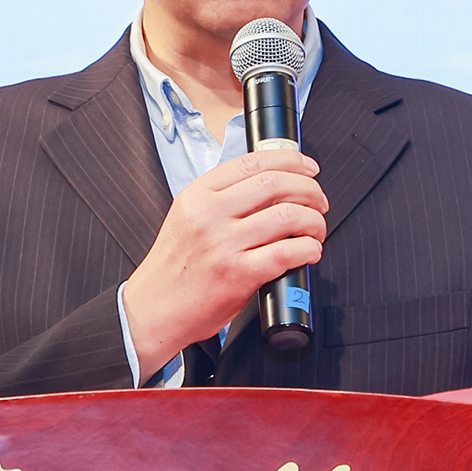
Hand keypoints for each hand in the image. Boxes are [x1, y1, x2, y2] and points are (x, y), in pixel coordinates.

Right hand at [122, 149, 327, 376]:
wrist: (153, 310)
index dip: (291, 160)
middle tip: (319, 201)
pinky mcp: (238, 274)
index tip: (308, 168)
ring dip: (314, 221)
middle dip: (310, 190)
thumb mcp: (187, 219)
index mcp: (197, 195)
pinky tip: (310, 252)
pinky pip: (287, 252)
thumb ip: (221, 200)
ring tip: (316, 230)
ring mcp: (224, 244)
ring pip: (288, 215)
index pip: (253, 162)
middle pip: (275, 184)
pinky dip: (309, 249)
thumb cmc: (173, 269)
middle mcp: (210, 215)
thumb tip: (271, 187)